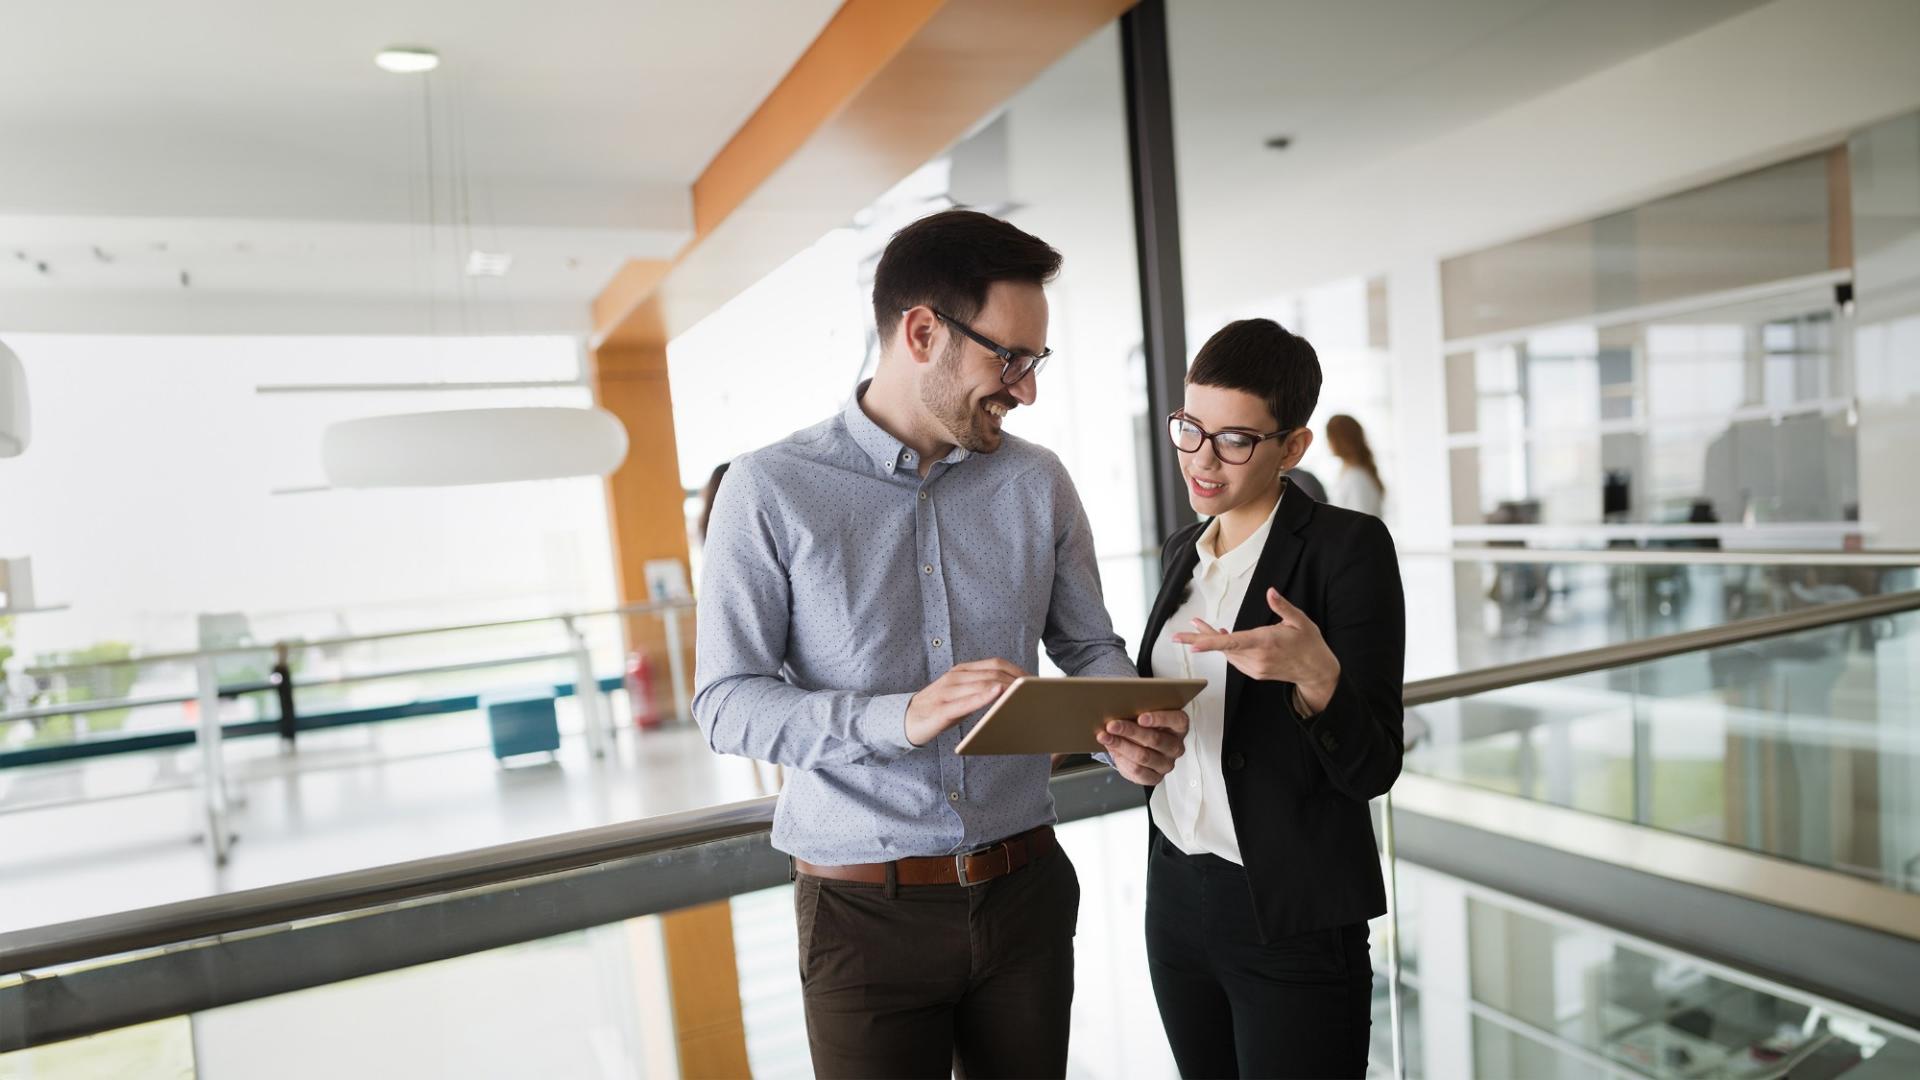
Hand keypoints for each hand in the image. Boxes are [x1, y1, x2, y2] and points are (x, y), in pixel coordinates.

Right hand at [904, 659, 1027, 745]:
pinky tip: (996, 694)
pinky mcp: (941, 709)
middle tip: (1035, 690)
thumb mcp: (962, 695)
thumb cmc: (939, 709)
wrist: (906, 720)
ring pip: (981, 685)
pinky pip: (964, 702)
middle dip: (1016, 681)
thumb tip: (1009, 693)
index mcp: (962, 671)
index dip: (1017, 670)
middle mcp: (955, 677)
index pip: (995, 664)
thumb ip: (981, 690)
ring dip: (1004, 688)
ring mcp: (947, 691)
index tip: (1034, 680)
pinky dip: (982, 697)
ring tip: (1023, 693)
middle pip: (992, 673)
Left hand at [1098, 709, 1189, 784]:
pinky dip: (1122, 760)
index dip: (1159, 719)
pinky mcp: (1155, 777)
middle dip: (1130, 731)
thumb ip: (1137, 711)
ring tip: (1105, 737)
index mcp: (1179, 727)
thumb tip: (1117, 707)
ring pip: (1144, 756)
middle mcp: (1176, 746)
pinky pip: (1138, 771)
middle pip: (1155, 739)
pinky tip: (1112, 750)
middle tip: (1112, 725)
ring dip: (1121, 745)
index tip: (1141, 717)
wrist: (1137, 747)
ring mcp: (1167, 764)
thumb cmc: (1142, 727)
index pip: (1177, 720)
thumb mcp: (1143, 715)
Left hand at [1172, 588, 1340, 713]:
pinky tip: (1222, 636)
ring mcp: (1255, 668)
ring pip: (1226, 653)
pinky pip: (1234, 659)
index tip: (1193, 644)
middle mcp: (1257, 658)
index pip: (1233, 642)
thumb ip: (1283, 607)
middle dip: (1199, 639)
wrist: (1316, 671)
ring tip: (1198, 625)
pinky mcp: (1255, 672)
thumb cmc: (1309, 643)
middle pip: (1223, 647)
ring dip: (1212, 640)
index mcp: (1266, 642)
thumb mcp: (1301, 621)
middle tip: (1176, 636)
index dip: (1211, 642)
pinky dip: (1226, 648)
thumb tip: (1270, 592)